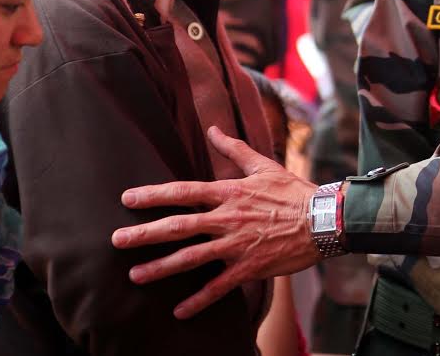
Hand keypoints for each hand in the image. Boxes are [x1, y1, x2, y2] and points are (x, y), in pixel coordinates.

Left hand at [111, 126, 320, 317]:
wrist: (322, 220)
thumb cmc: (292, 191)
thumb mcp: (263, 165)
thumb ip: (234, 149)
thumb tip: (213, 130)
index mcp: (229, 192)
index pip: (183, 192)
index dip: (153, 195)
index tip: (127, 198)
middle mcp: (227, 219)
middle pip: (178, 226)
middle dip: (144, 234)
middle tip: (117, 240)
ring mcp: (236, 246)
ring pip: (191, 258)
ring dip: (161, 267)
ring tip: (135, 275)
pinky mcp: (248, 268)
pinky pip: (218, 287)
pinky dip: (198, 300)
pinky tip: (179, 311)